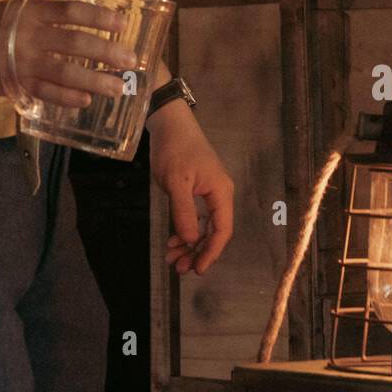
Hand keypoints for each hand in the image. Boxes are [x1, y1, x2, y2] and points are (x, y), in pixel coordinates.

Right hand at [0, 0, 135, 104]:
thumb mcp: (14, 8)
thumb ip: (42, 14)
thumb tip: (76, 19)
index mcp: (32, 12)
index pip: (73, 11)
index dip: (99, 16)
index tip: (123, 22)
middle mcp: (31, 35)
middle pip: (77, 43)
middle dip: (107, 52)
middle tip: (131, 60)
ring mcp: (22, 61)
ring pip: (65, 72)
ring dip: (94, 81)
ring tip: (117, 87)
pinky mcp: (12, 83)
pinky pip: (45, 92)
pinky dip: (66, 98)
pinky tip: (84, 101)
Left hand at [148, 100, 233, 275]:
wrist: (169, 122)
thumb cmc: (174, 148)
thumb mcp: (176, 181)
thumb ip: (184, 211)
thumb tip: (191, 240)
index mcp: (221, 192)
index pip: (222, 230)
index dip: (211, 252)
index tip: (197, 269)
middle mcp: (219, 194)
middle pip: (214, 232)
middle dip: (197, 251)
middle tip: (178, 268)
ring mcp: (208, 192)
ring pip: (203, 226)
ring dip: (189, 244)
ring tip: (172, 258)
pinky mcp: (196, 190)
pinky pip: (195, 217)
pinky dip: (185, 230)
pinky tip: (173, 240)